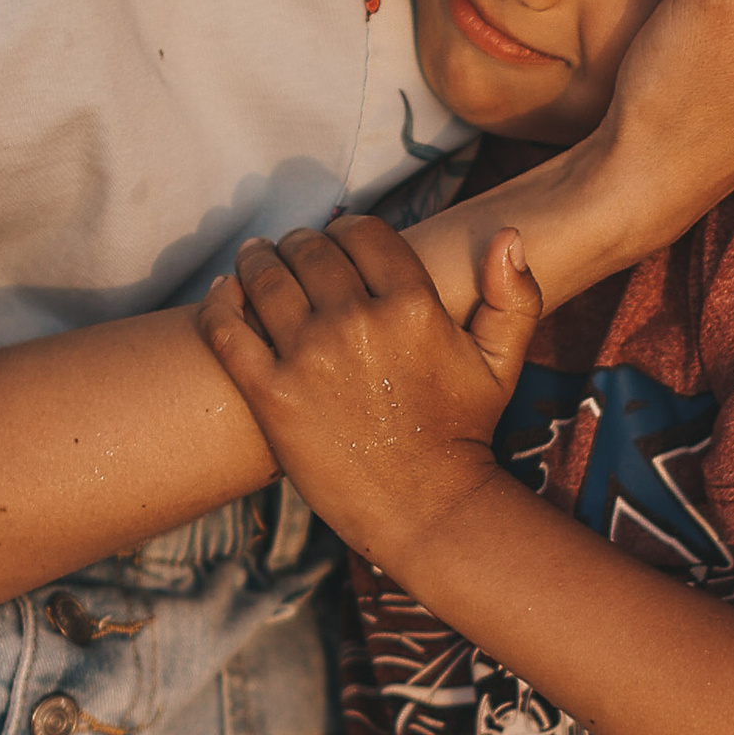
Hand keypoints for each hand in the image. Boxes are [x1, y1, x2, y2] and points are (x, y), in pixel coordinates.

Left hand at [197, 217, 544, 574]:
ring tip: (254, 260)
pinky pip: (227, 329)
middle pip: (310, 251)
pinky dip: (219, 302)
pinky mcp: (271, 394)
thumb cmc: (462, 431)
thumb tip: (509, 233)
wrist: (424, 506)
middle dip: (299, 243)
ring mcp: (309, 357)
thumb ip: (514, 295)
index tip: (338, 238)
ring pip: (265, 279)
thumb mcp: (501, 362)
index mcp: (412, 305)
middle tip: (291, 249)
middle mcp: (357, 321)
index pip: (363, 233)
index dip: (347, 228)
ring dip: (256, 260)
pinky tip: (223, 293)